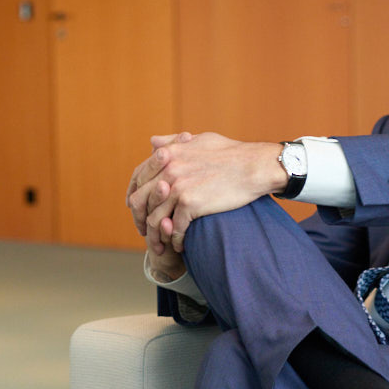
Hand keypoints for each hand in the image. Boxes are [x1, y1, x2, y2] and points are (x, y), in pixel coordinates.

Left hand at [132, 133, 286, 250]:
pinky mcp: (190, 204)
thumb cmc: (232, 152)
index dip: (134, 196)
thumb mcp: (199, 140)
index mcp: (167, 155)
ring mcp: (177, 187)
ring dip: (155, 236)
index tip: (137, 210)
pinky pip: (174, 228)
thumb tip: (152, 142)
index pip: (138, 178)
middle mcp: (167, 170)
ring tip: (159, 247)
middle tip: (145, 233)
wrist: (255, 165)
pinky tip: (179, 246)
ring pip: (155, 219)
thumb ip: (173, 142)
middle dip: (139, 220)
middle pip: (139, 201)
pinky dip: (174, 240)